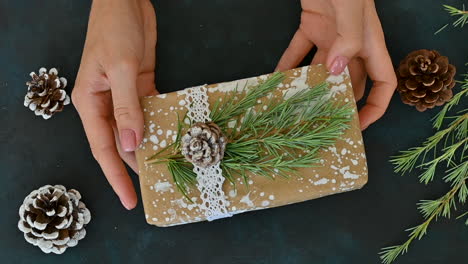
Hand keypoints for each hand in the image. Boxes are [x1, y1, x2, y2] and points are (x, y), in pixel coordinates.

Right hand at [72, 0, 156, 209]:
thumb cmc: (114, 28)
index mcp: (90, 102)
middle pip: (119, 144)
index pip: (103, 148)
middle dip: (133, 167)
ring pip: (136, 130)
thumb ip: (127, 106)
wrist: (125, 0)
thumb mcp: (119, 67)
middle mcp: (104, 103)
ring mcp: (123, 96)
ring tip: (166, 168)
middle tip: (153, 188)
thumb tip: (131, 144)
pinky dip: (160, 123)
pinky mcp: (140, 86)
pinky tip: (172, 136)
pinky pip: (150, 111)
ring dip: (149, 147)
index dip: (116, 176)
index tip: (130, 198)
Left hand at [276, 0, 396, 129]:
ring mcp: (331, 36)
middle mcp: (352, 45)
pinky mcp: (310, 26)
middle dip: (337, 102)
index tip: (360, 125)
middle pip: (349, 82)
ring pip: (322, 70)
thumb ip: (348, 40)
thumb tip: (336, 72)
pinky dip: (288, 65)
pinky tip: (275, 79)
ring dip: (309, 86)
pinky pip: (298, 51)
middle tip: (319, 122)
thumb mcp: (352, 10)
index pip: (384, 83)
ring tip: (293, 106)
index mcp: (370, 43)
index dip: (376, 107)